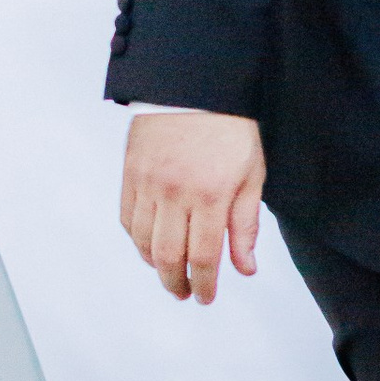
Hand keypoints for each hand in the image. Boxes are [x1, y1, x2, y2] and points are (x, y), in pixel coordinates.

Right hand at [121, 109, 264, 303]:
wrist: (194, 83)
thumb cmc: (231, 127)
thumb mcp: (252, 174)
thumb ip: (245, 225)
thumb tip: (245, 268)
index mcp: (211, 195)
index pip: (202, 257)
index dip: (204, 285)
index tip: (206, 297)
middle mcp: (176, 194)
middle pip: (168, 257)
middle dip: (177, 284)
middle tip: (185, 295)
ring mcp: (148, 184)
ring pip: (143, 242)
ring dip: (155, 266)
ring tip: (169, 274)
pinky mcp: (130, 173)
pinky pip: (127, 219)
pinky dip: (136, 240)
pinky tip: (149, 246)